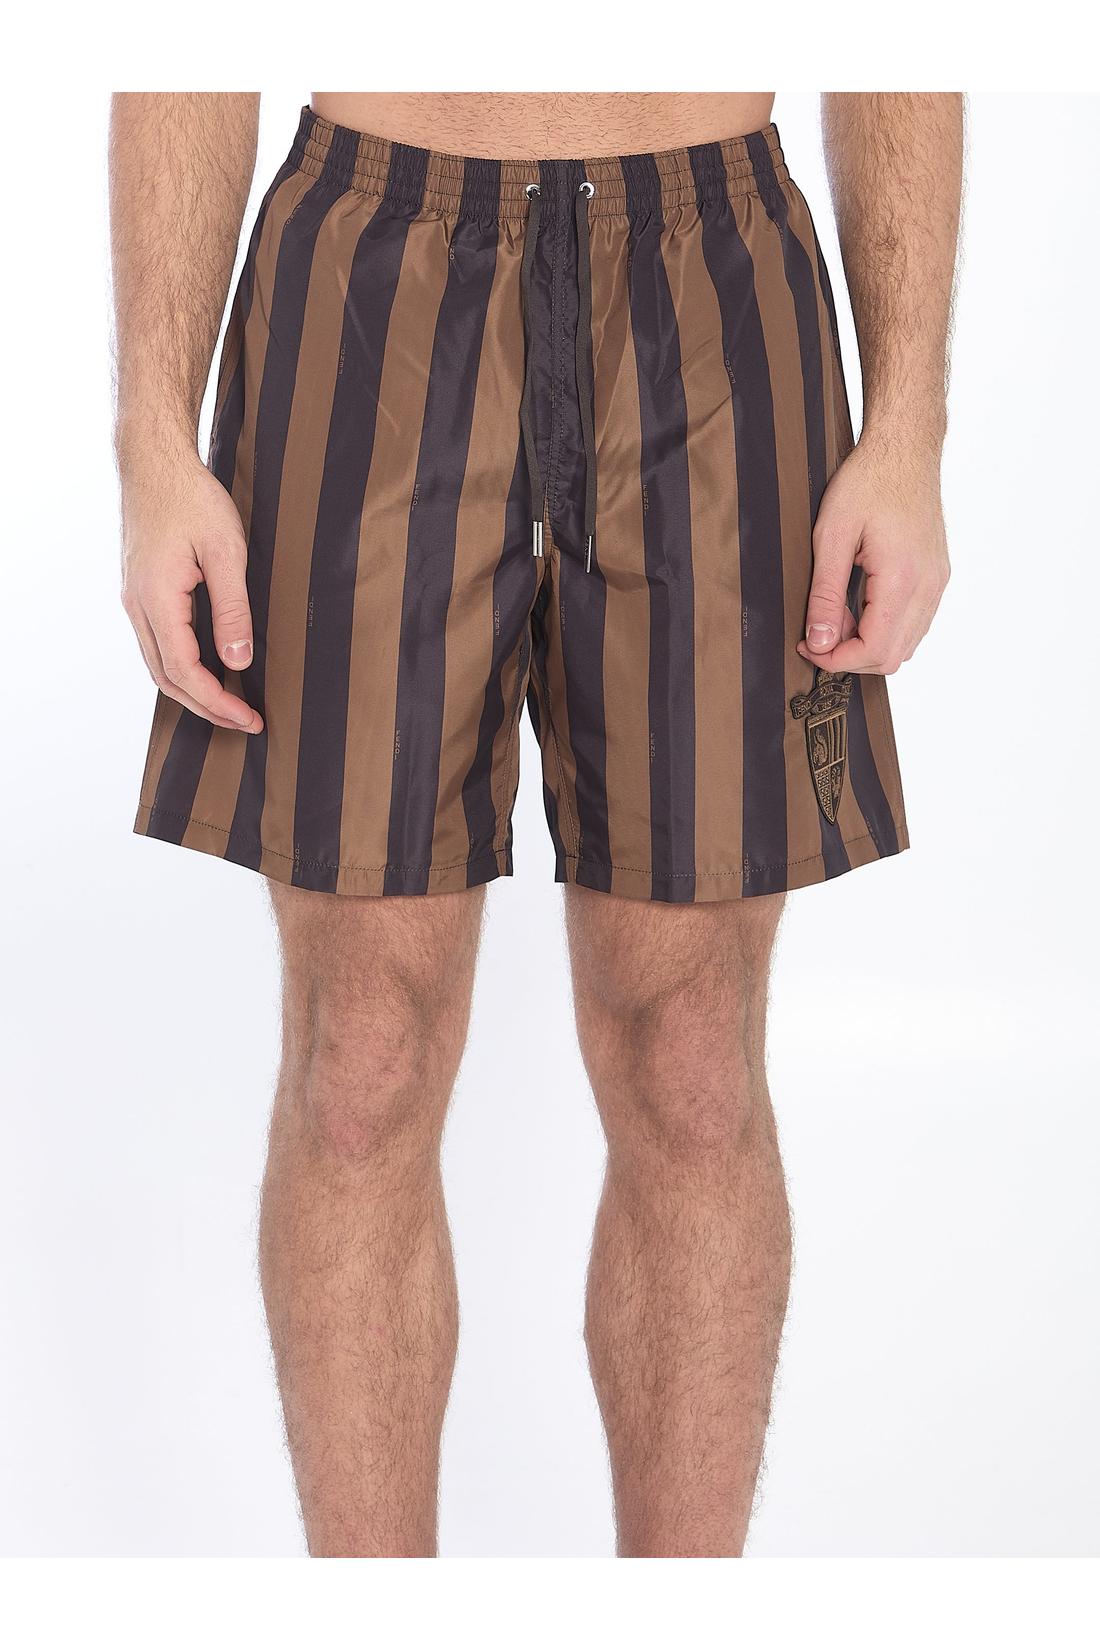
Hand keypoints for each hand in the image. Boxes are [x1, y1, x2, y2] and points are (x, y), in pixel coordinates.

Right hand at [120, 455, 262, 731]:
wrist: (154, 462)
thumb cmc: (192, 497)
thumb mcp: (226, 552)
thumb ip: (233, 610)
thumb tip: (238, 662)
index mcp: (156, 600)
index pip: (185, 672)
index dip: (218, 702)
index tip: (249, 718)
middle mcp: (137, 606)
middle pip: (167, 679)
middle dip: (206, 707)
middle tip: (244, 722)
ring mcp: (134, 599)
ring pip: (158, 665)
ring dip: (192, 691)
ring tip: (229, 705)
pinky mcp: (139, 590)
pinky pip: (156, 644)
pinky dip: (181, 668)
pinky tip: (207, 671)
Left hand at [796, 434, 949, 675]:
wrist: (905, 449)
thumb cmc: (868, 481)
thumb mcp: (831, 536)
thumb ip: (824, 595)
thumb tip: (819, 642)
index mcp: (903, 578)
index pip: (874, 650)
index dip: (836, 660)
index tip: (808, 647)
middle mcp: (929, 586)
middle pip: (892, 657)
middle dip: (850, 658)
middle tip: (816, 636)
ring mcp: (938, 582)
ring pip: (906, 645)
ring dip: (868, 645)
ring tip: (835, 618)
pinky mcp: (938, 576)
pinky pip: (915, 623)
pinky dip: (885, 629)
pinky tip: (858, 607)